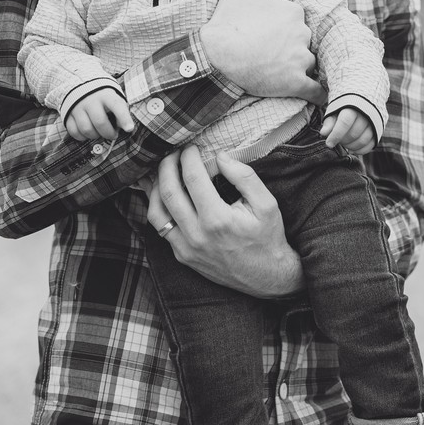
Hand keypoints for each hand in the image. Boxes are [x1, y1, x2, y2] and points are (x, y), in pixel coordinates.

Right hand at [65, 88, 132, 140]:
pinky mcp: (67, 114)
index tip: (129, 129)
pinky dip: (82, 137)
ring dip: (95, 136)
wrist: (80, 83)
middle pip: (100, 122)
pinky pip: (74, 132)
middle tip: (113, 135)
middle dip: (109, 133)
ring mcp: (77, 107)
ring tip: (100, 133)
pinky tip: (88, 133)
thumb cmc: (102, 96)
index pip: (116, 106)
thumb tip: (122, 127)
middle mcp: (90, 99)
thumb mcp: (114, 97)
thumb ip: (119, 110)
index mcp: (106, 94)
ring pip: (86, 129)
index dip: (124, 118)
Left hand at [145, 145, 303, 297]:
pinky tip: (161, 195)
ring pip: (156, 212)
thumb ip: (244, 177)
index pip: (193, 178)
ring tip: (163, 171)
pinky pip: (160, 229)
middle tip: (173, 153)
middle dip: (167, 166)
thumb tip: (221, 156)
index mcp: (218, 219)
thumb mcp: (267, 204)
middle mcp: (197, 235)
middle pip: (169, 192)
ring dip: (155, 187)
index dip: (188, 157)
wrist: (267, 277)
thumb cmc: (268, 238)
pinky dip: (157, 208)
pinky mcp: (183, 256)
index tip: (191, 147)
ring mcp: (187, 248)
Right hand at [199, 0, 321, 102]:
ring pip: (307, 63)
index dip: (281, 27)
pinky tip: (322, 96)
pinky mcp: (296, 83)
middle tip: (267, 52)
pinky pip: (315, 90)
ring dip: (298, 67)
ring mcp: (300, 60)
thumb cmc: (228, 21)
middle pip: (302, 41)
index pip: (295, 20)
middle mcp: (302, 34)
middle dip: (290, 46)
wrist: (215, 55)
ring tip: (277, 71)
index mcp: (294, 12)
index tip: (265, 33)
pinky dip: (319, 94)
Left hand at [320, 107, 375, 154]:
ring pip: (363, 140)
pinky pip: (371, 144)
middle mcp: (366, 113)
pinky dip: (361, 150)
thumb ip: (330, 121)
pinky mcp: (379, 129)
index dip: (336, 135)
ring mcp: (375, 122)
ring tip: (344, 144)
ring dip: (351, 146)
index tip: (329, 144)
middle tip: (337, 141)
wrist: (365, 95)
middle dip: (343, 141)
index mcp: (353, 105)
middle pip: (353, 133)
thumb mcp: (336, 108)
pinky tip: (353, 149)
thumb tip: (324, 133)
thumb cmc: (346, 104)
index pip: (345, 123)